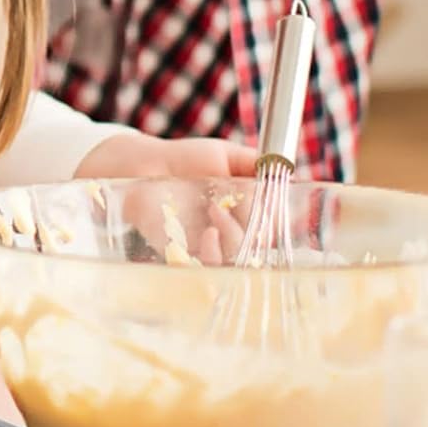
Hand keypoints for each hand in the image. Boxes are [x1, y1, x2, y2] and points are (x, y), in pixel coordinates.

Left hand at [75, 131, 257, 264]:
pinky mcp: (185, 259)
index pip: (272, 228)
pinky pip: (206, 272)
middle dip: (249, 232)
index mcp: (245, 213)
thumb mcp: (223, 154)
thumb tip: (286, 172)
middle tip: (221, 208)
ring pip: (236, 265)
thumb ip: (254, 163)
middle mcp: (231, 235)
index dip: (271, 220)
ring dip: (232, 243)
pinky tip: (205, 239)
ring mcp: (209, 249)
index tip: (258, 202)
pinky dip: (212, 259)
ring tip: (212, 216)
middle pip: (258, 251)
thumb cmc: (184, 160)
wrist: (141, 166)